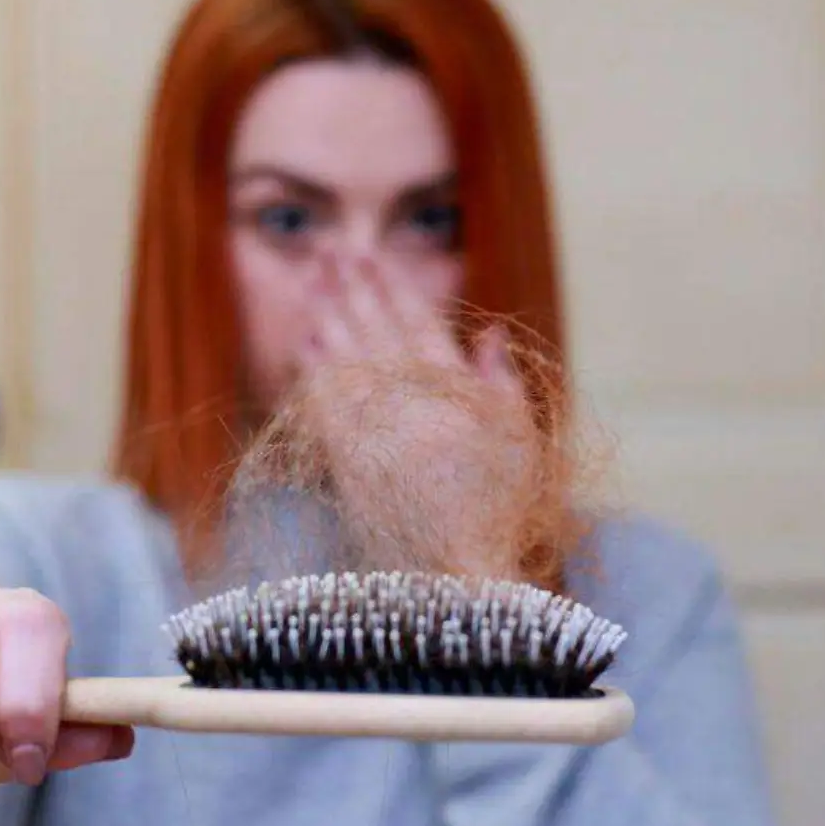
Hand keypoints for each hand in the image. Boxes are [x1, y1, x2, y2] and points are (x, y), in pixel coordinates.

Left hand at [288, 255, 537, 577]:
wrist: (465, 575)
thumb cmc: (503, 512)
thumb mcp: (521, 443)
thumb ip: (504, 384)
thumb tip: (490, 332)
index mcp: (460, 395)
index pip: (420, 325)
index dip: (392, 286)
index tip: (372, 256)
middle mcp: (417, 405)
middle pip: (377, 331)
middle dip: (353, 287)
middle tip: (331, 251)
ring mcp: (382, 432)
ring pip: (347, 359)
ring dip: (329, 316)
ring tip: (313, 282)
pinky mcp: (352, 464)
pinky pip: (327, 404)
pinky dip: (315, 371)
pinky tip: (303, 343)